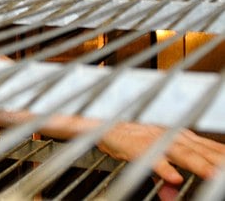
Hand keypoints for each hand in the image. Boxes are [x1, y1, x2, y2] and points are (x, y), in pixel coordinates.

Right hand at [98, 122, 224, 184]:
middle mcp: (170, 135)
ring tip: (214, 175)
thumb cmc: (128, 135)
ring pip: (181, 153)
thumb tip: (174, 189)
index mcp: (177, 134)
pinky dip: (164, 168)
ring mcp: (155, 140)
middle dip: (217, 159)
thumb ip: (167, 170)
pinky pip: (153, 158)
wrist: (100, 123)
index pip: (207, 145)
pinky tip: (174, 177)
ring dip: (199, 164)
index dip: (221, 153)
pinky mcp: (138, 146)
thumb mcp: (152, 152)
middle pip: (200, 149)